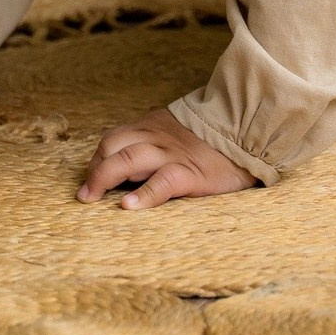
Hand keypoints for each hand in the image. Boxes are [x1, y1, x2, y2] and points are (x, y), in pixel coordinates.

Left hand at [78, 108, 254, 208]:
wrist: (250, 129)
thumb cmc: (214, 138)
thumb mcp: (179, 130)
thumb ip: (157, 141)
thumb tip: (134, 165)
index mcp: (153, 127)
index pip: (113, 138)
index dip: (97, 159)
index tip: (91, 178)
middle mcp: (157, 138)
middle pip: (113, 147)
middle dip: (93, 170)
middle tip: (85, 195)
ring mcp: (172, 155)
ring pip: (128, 160)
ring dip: (103, 179)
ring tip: (92, 199)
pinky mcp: (191, 173)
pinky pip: (161, 183)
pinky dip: (142, 195)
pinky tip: (129, 207)